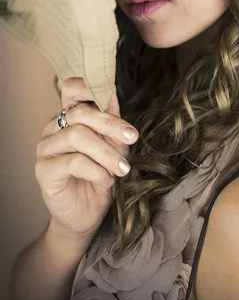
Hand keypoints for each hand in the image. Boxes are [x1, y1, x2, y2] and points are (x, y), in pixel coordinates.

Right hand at [35, 77, 138, 240]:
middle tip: (133, 138)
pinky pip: (73, 162)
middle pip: (80, 113)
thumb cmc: (102, 174)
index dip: (88, 86)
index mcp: (69, 116)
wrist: (89, 213)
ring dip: (106, 153)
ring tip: (122, 168)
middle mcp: (53, 128)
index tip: (114, 96)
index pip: (71, 89)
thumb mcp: (115, 145)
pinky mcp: (44, 170)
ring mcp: (46, 148)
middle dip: (111, 125)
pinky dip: (96, 170)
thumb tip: (113, 94)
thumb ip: (112, 121)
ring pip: (77, 136)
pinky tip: (107, 180)